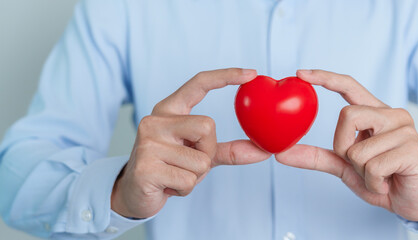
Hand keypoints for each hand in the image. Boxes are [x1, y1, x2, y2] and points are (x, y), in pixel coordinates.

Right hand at [111, 68, 271, 218]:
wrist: (133, 193)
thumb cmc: (170, 168)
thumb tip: (264, 152)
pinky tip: (167, 186)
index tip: (251, 73)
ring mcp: (148, 143)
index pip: (198, 83)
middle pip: (207, 126)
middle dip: (207, 151)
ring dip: (195, 176)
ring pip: (200, 160)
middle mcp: (155, 121)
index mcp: (169, 110)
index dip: (226, 76)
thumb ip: (229, 150)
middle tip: (190, 163)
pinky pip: (188, 181)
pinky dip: (184, 189)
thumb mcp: (200, 154)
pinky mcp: (145, 168)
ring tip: (175, 175)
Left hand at [275, 70, 417, 221]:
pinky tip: (389, 183)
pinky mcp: (414, 150)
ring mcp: (406, 130)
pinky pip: (373, 167)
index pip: (350, 86)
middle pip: (347, 116)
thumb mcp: (345, 166)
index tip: (300, 73)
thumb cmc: (381, 179)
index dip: (325, 78)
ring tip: (380, 176)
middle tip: (360, 164)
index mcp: (376, 113)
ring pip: (358, 149)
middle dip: (343, 147)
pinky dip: (374, 183)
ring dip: (361, 172)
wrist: (412, 202)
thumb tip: (281, 154)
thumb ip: (317, 157)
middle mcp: (392, 115)